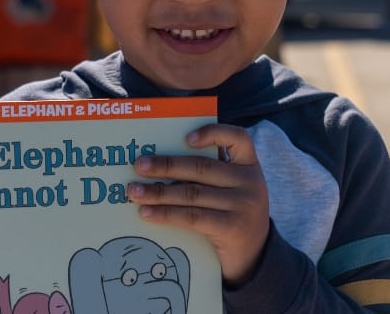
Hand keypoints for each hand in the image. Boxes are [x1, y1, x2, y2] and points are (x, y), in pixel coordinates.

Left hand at [128, 123, 268, 284]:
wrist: (254, 256)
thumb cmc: (233, 215)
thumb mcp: (233, 189)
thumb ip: (212, 174)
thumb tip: (162, 164)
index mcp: (249, 165)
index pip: (238, 137)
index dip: (213, 133)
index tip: (186, 138)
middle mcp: (250, 181)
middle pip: (202, 167)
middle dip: (166, 165)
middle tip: (139, 165)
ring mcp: (243, 205)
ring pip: (192, 193)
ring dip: (159, 192)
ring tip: (134, 192)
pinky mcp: (231, 228)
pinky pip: (192, 217)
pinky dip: (166, 214)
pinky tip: (147, 213)